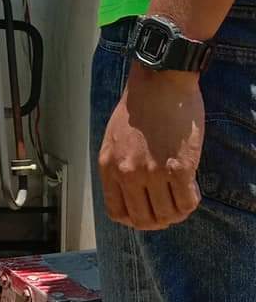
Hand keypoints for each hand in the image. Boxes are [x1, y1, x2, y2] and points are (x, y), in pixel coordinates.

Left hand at [98, 63, 204, 230]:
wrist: (160, 80)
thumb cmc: (140, 105)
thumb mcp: (114, 139)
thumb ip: (120, 166)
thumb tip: (133, 192)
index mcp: (109, 167)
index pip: (117, 213)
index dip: (134, 219)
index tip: (146, 213)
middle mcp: (128, 174)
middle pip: (143, 220)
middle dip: (157, 221)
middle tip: (168, 211)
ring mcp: (153, 173)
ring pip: (167, 215)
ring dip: (176, 213)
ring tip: (181, 198)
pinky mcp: (179, 168)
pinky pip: (187, 202)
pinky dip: (191, 202)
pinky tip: (192, 190)